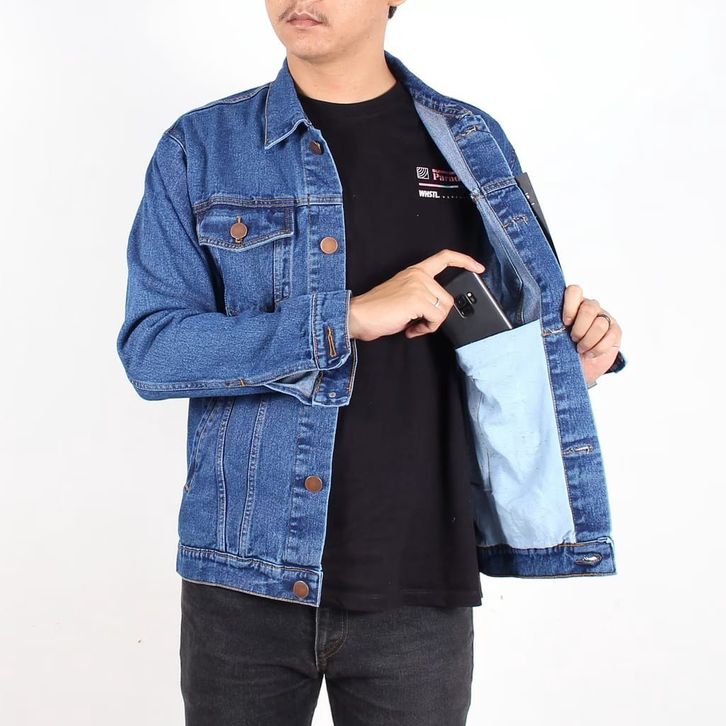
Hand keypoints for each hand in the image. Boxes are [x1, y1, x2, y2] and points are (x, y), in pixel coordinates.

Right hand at [347, 249, 485, 341]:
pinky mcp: (416, 300)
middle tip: (419, 323)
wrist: (358, 316)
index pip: (444, 258)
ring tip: (414, 326)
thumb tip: (437, 310)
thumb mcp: (404, 296)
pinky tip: (411, 329)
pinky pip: (436, 318)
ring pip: (443, 309)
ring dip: (431, 324)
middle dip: (437, 316)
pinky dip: (426, 329)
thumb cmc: (377, 310)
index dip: (464, 261)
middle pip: (447, 297)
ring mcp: (418, 286)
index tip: (478, 267)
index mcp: (414, 271)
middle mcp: (418, 275)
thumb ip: (422, 296)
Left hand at [562, 284, 621, 385]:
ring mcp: (604, 317)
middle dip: (580, 328)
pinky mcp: (615, 331)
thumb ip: (552, 327)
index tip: (565, 323)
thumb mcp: (554, 337)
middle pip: (589, 308)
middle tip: (573, 339)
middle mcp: (590, 307)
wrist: (580, 365)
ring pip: (600, 323)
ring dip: (588, 340)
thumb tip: (545, 327)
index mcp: (573, 304)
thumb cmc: (564, 348)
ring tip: (580, 349)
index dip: (570, 306)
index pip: (575, 291)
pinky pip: (610, 335)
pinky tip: (590, 353)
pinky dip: (598, 348)